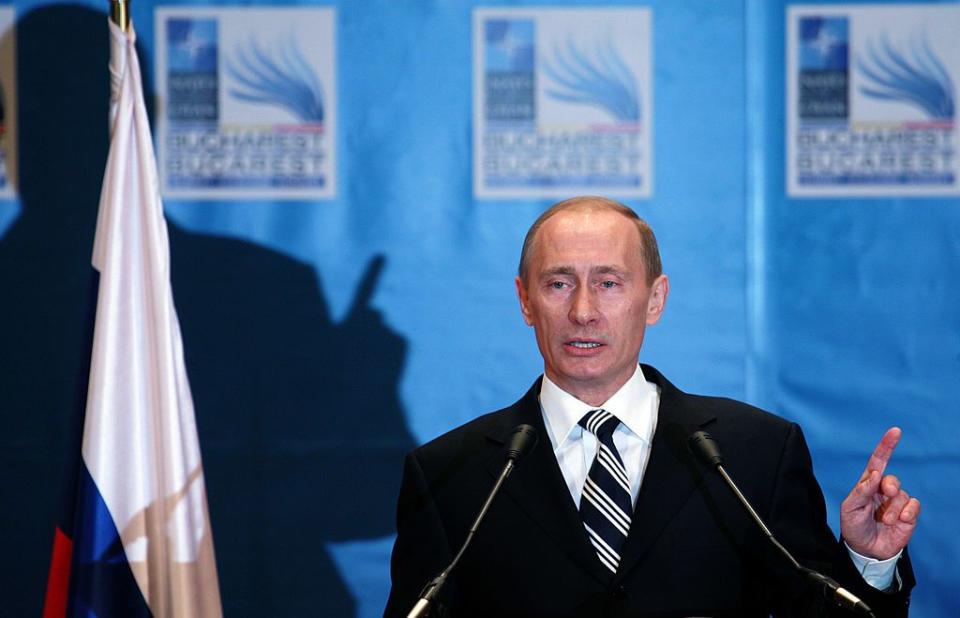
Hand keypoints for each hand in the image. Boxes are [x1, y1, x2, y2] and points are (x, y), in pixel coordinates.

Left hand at [840, 427, 919, 559]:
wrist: (866, 550)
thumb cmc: (853, 526)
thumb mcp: (849, 508)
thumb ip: (861, 490)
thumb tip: (875, 474)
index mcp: (867, 484)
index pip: (877, 461)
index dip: (886, 446)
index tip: (895, 431)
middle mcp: (883, 491)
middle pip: (892, 479)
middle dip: (890, 486)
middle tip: (885, 495)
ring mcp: (896, 503)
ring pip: (902, 494)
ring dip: (894, 508)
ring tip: (884, 520)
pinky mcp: (908, 515)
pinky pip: (914, 505)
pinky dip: (907, 513)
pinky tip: (898, 522)